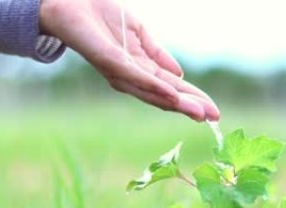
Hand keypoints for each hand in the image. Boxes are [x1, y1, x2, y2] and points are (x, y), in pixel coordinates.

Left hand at [39, 0, 219, 121]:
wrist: (71, 3)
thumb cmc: (103, 18)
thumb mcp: (139, 35)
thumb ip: (158, 54)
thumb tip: (179, 74)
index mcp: (140, 70)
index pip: (172, 89)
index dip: (193, 100)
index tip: (213, 112)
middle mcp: (130, 77)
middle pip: (165, 97)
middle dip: (190, 107)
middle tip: (214, 118)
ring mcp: (120, 72)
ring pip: (154, 91)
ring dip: (178, 102)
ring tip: (199, 112)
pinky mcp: (110, 62)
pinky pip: (137, 76)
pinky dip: (155, 86)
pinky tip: (172, 92)